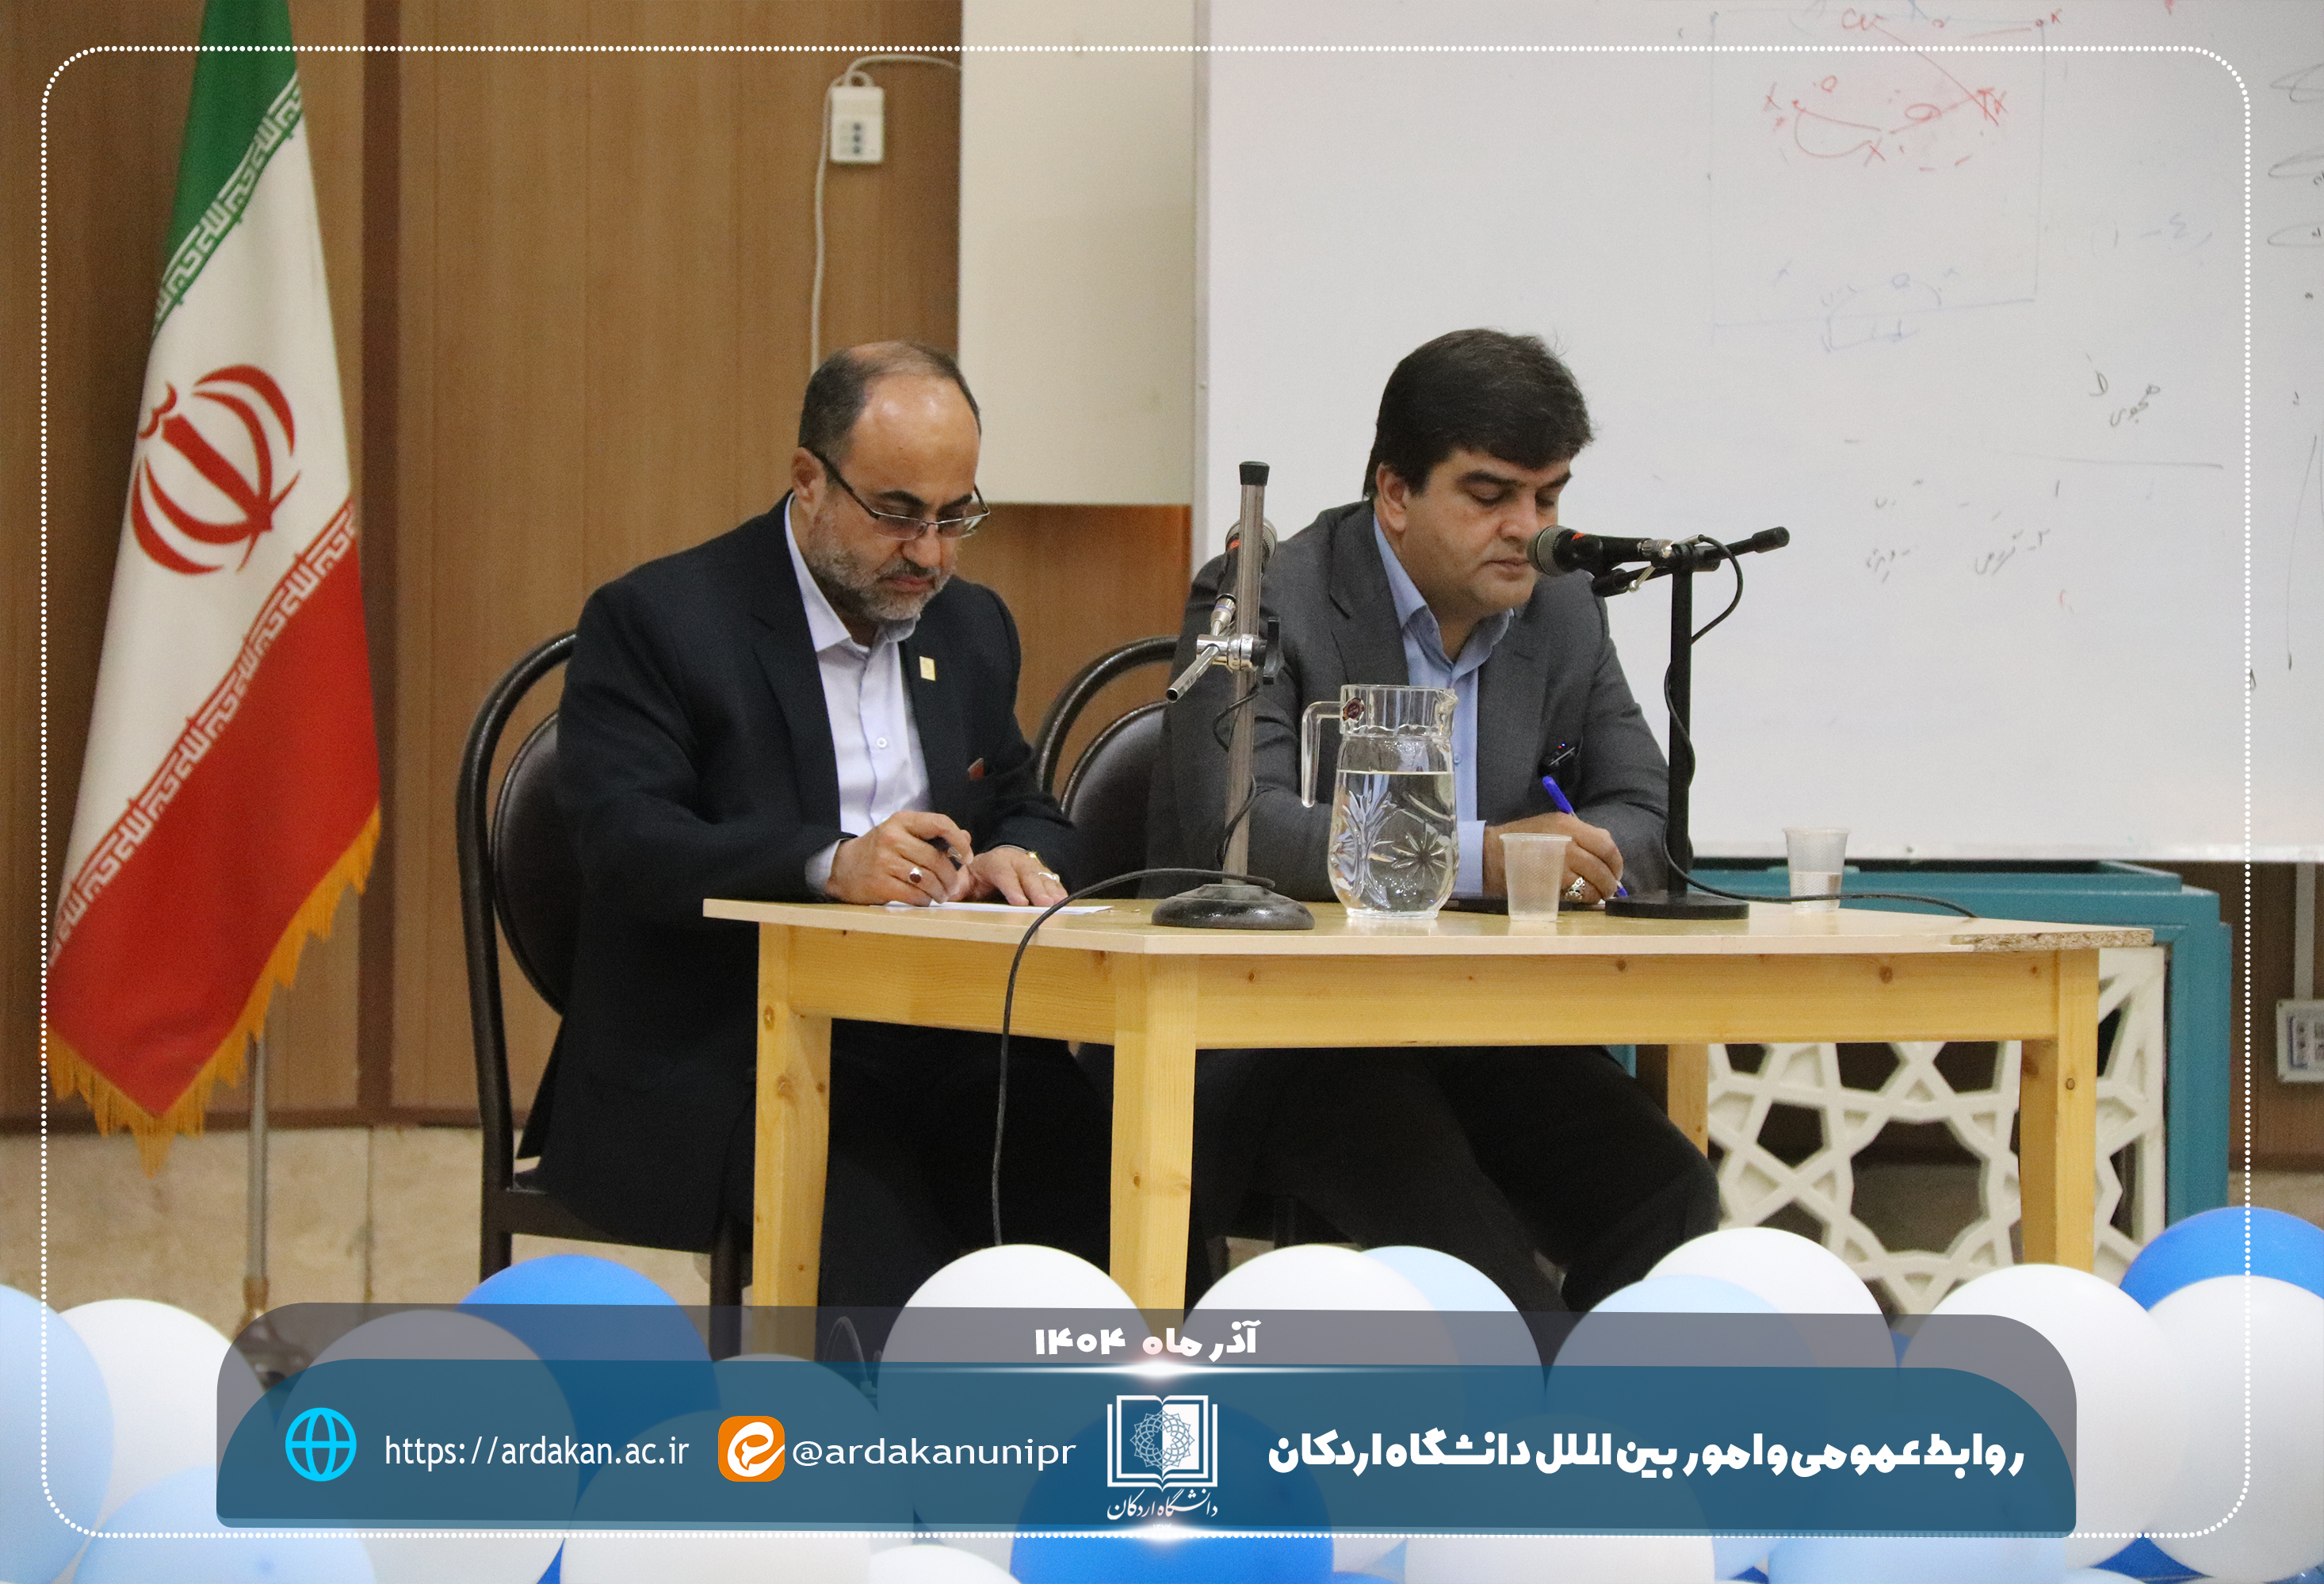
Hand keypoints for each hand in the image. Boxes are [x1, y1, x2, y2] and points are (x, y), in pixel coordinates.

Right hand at [825, 811, 971, 905]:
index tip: (967, 857)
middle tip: (952, 886)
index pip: (940, 823)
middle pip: (937, 859)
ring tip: (941, 895)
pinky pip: (914, 895)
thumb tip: (965, 839)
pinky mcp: (879, 883)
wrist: (842, 867)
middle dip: (951, 877)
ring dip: (940, 892)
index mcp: (902, 821)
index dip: (959, 842)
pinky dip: (925, 900)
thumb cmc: (880, 850)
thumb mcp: (903, 834)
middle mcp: (892, 837)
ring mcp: (884, 861)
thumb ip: (933, 836)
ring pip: (928, 879)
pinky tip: (924, 899)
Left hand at [949, 845, 1067, 906]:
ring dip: (1050, 891)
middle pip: (1027, 875)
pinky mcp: (1044, 876)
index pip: (1003, 873)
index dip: (1012, 887)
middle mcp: (1017, 862)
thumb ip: (958, 884)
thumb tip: (949, 891)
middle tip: (1043, 904)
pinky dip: (1059, 890)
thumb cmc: (980, 874)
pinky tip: (1064, 900)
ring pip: (1042, 878)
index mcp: (995, 861)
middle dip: (1036, 890)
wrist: (1000, 861)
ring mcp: (1033, 868)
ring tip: (1057, 903)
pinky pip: (1053, 882)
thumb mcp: (966, 876)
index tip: (1019, 902)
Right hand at [1483, 812, 1623, 902]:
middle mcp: (1567, 845)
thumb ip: (1579, 836)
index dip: (1616, 862)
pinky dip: (1582, 900)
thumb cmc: (1521, 840)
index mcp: (1568, 826)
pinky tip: (1578, 898)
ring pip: (1592, 886)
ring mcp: (1558, 868)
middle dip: (1610, 882)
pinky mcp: (1550, 887)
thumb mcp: (1551, 825)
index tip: (1615, 870)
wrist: (1489, 856)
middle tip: (1608, 889)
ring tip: (1594, 896)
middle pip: (1602, 868)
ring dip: (1597, 894)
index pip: (1607, 845)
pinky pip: (1576, 897)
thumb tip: (1607, 856)